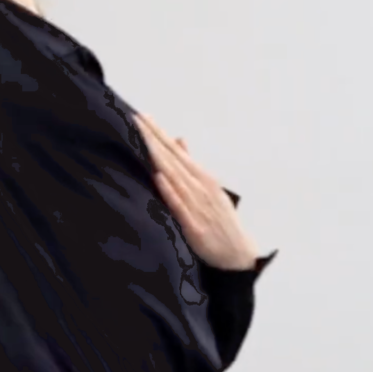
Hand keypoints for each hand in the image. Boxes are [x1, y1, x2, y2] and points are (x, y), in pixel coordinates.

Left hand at [138, 114, 262, 270]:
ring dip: (159, 158)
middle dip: (154, 139)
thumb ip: (190, 164)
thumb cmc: (218, 220)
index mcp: (202, 178)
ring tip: (143, 140)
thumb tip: (179, 139)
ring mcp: (198, 205)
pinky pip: (180, 206)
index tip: (140, 116)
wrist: (238, 255)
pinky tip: (159, 178)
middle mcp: (200, 187)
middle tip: (134, 118)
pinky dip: (171, 192)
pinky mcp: (194, 226)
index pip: (176, 151)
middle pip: (172, 159)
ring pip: (175, 178)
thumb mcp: (208, 188)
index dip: (158, 134)